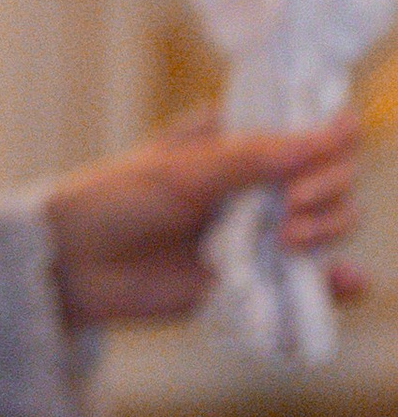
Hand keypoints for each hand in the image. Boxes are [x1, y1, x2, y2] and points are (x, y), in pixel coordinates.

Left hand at [44, 106, 363, 327]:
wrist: (75, 265)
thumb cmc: (116, 200)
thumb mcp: (183, 172)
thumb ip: (257, 158)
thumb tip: (334, 133)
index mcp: (240, 143)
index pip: (312, 133)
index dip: (333, 141)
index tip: (326, 150)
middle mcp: (259, 185)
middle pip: (333, 181)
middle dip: (327, 191)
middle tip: (290, 208)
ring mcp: (261, 233)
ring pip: (331, 226)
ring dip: (327, 231)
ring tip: (285, 242)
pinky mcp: (258, 280)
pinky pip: (314, 282)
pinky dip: (338, 283)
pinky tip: (340, 282)